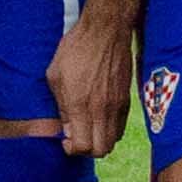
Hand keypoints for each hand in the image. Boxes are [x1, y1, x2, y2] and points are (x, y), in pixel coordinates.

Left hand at [46, 16, 133, 158]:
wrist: (105, 31)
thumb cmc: (75, 50)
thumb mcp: (55, 76)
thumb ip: (61, 106)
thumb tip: (67, 128)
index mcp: (80, 105)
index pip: (83, 147)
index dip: (72, 149)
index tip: (65, 139)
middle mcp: (101, 110)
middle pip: (101, 150)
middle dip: (86, 150)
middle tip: (76, 137)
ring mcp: (117, 105)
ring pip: (113, 141)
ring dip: (99, 141)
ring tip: (87, 129)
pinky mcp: (127, 99)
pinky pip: (121, 127)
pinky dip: (110, 130)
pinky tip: (98, 118)